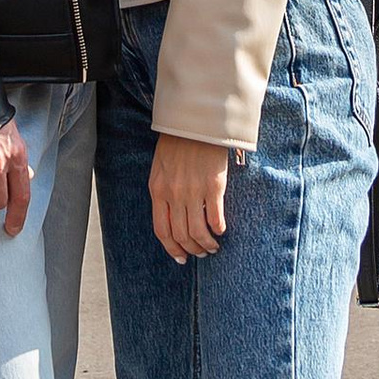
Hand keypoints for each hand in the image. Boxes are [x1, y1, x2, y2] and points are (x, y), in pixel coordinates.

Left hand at [149, 135, 230, 263]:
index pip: (162, 230)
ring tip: (213, 246)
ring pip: (198, 232)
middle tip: (201, 253)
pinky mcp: (213, 186)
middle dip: (192, 250)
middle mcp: (173, 194)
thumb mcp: (161, 168)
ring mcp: (193, 191)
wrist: (196, 120)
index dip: (172, 248)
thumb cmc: (178, 143)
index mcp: (158, 190)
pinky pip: (215, 218)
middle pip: (181, 235)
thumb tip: (174, 216)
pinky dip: (218, 229)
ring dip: (206, 244)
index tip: (181, 258)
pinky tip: (221, 230)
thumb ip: (165, 191)